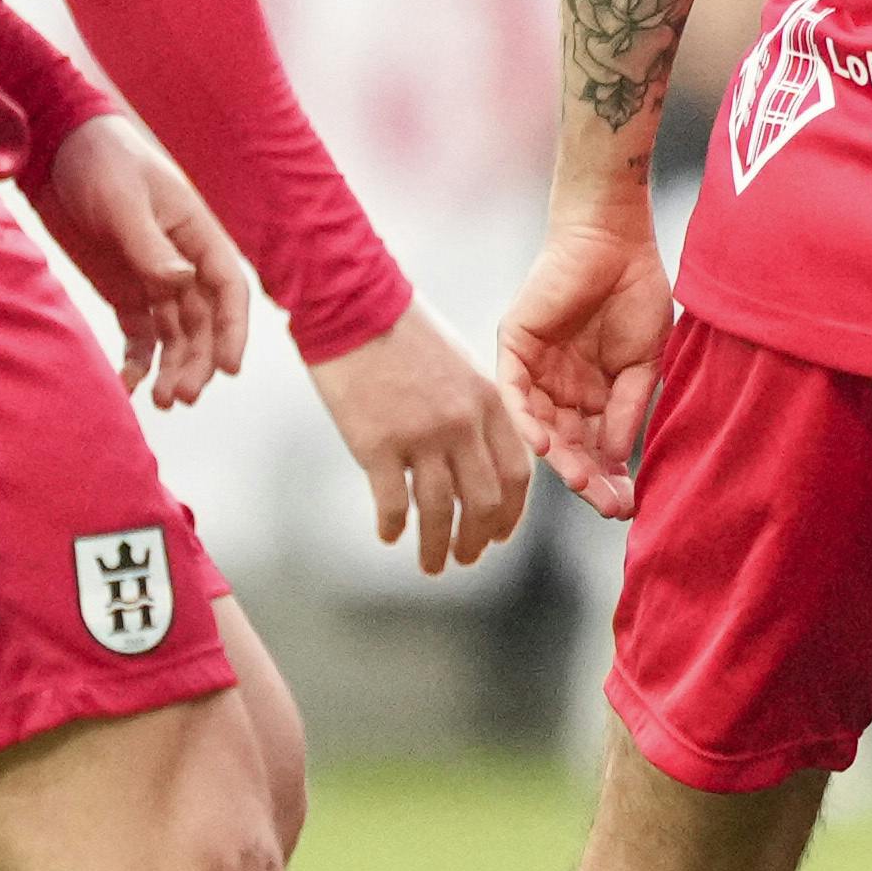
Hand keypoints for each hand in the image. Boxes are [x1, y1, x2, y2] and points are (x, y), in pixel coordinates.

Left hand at [26, 115, 252, 410]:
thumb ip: (149, 244)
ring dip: (173, 368)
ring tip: (161, 401)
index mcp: (198, 235)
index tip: (227, 368)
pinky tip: (128, 384)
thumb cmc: (100, 161)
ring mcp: (153, 278)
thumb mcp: (122, 200)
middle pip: (203, 322)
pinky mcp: (123, 289)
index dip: (233, 330)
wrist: (53, 148)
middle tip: (179, 396)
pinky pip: (139, 334)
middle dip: (197, 361)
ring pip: (175, 335)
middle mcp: (183, 262)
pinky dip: (137, 361)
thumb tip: (180, 284)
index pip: (228, 289)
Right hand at [309, 306, 531, 575]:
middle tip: (468, 559)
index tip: (500, 535)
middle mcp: (463, 424)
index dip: (512, 513)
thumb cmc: (406, 332)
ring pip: (439, 512)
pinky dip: (393, 527)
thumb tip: (480, 459)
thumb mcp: (462, 365)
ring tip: (432, 565)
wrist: (353, 304)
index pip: (518, 474)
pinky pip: (392, 503)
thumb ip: (478, 411)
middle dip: (479, 539)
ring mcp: (421, 437)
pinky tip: (389, 537)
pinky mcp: (376, 444)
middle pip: (484, 501)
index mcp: (491, 402)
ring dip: (438, 547)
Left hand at [493, 210, 678, 513]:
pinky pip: (514, 393)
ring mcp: (534, 371)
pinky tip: (546, 446)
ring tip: (581, 484)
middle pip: (567, 446)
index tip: (628, 506)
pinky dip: (527, 421)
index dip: (611, 477)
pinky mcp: (514, 347)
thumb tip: (619, 455)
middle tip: (606, 504)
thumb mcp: (644, 361)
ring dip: (559, 458)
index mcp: (592, 395)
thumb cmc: (637, 292)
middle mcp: (559, 389)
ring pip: (540, 427)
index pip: (597, 448)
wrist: (615, 240)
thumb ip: (628, 407)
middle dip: (587, 477)